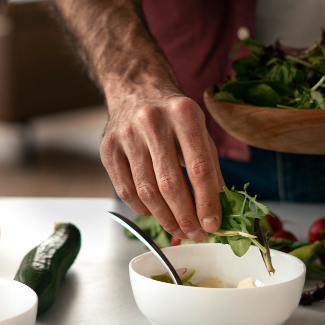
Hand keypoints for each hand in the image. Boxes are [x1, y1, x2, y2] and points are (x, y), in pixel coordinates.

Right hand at [100, 81, 224, 241]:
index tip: (213, 224)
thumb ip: (210, 165)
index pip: (199, 167)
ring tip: (179, 230)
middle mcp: (152, 121)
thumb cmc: (172, 115)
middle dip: (186, 217)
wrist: (135, 90)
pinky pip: (126, 190)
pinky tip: (156, 214)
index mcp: (183, 113)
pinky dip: (143, 209)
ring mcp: (125, 135)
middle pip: (170, 184)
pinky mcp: (107, 149)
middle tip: (197, 234)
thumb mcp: (199, 128)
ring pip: (147, 192)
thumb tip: (216, 208)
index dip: (207, 201)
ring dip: (165, 219)